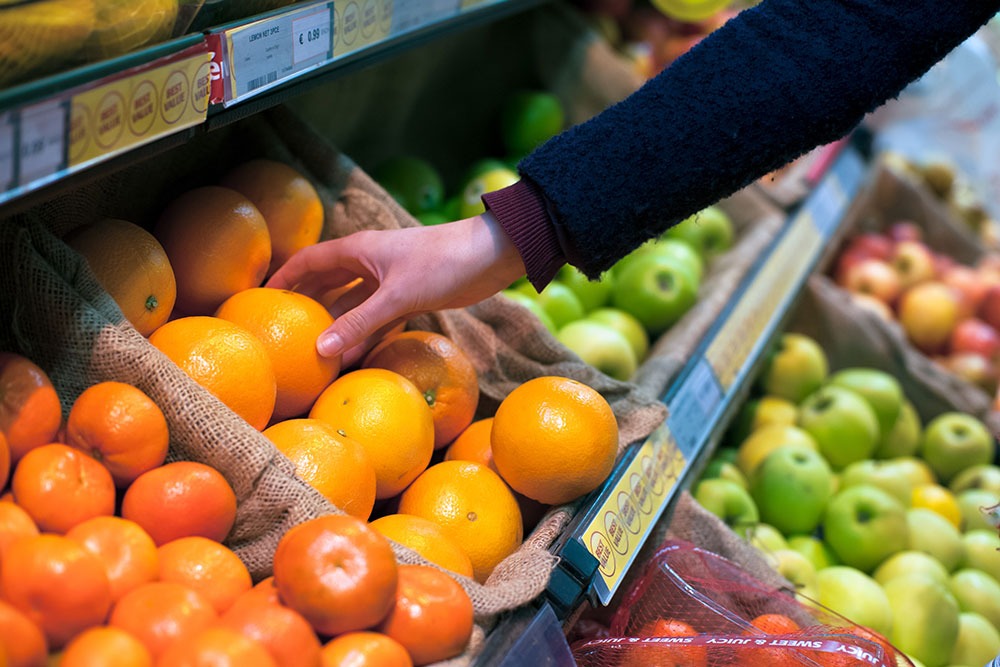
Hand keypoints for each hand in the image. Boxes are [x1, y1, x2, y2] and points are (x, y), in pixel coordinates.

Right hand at [266, 212, 526, 366]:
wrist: (493, 255)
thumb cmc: (444, 264)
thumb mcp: (397, 296)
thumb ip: (359, 323)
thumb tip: (321, 349)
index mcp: (359, 250)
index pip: (310, 261)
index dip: (285, 278)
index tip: (262, 298)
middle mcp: (370, 263)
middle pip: (328, 283)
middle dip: (308, 304)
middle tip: (285, 330)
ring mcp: (390, 280)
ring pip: (354, 303)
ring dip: (338, 324)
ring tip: (315, 350)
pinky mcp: (410, 296)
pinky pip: (378, 316)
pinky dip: (365, 332)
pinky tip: (354, 354)